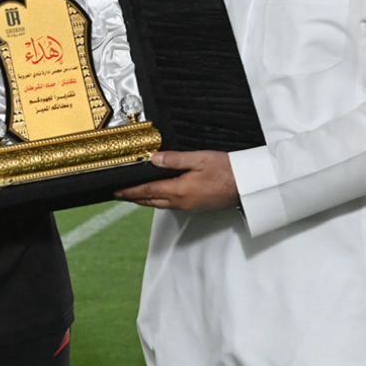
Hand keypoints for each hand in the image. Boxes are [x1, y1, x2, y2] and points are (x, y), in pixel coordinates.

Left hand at [116, 150, 238, 212]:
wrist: (248, 186)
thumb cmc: (227, 171)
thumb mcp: (199, 158)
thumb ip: (175, 159)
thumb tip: (154, 159)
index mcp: (179, 191)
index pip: (148, 191)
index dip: (131, 191)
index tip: (117, 192)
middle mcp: (181, 202)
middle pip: (151, 201)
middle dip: (134, 197)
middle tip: (121, 194)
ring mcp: (189, 206)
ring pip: (160, 204)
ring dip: (146, 200)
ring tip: (135, 194)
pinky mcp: (196, 206)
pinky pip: (171, 205)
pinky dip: (159, 200)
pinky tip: (159, 195)